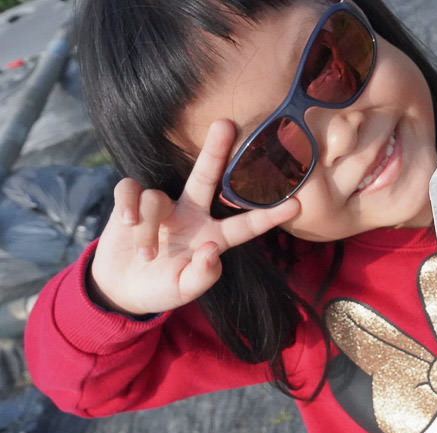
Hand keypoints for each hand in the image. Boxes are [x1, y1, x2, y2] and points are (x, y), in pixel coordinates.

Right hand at [89, 120, 299, 315]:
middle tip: (226, 123)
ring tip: (145, 254)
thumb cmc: (161, 288)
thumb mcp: (183, 290)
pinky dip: (127, 206)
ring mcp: (163, 206)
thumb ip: (202, 276)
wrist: (123, 287)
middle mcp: (192, 215)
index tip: (297, 204)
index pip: (245, 226)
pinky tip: (125, 225)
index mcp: (213, 236)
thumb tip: (211, 250)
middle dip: (216, 150)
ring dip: (148, 226)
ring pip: (157, 198)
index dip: (268, 216)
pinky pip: (130, 191)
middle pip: (207, 177)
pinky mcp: (132, 201)